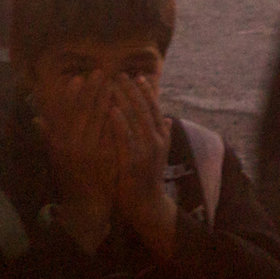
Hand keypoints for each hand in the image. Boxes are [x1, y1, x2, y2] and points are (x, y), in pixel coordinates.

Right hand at [36, 72, 119, 250]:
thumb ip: (48, 136)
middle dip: (92, 90)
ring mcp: (89, 151)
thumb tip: (36, 117)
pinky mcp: (104, 157)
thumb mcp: (56, 156)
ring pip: (98, 119)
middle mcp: (71, 144)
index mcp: (59, 142)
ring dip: (106, 99)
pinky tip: (122, 104)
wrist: (86, 203)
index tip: (78, 78)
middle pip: (83, 111)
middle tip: (100, 72)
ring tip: (113, 82)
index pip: (64, 113)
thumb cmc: (70, 177)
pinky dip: (115, 117)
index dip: (71, 94)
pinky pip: (110, 132)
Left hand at [106, 75, 177, 259]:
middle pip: (145, 109)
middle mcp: (157, 141)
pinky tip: (111, 109)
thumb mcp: (158, 154)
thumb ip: (163, 135)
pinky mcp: (134, 161)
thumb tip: (169, 118)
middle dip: (132, 90)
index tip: (137, 76)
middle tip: (120, 74)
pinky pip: (126, 137)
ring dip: (124, 99)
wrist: (146, 204)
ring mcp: (147, 151)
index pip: (155, 108)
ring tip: (112, 84)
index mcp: (162, 137)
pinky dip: (119, 121)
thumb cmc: (147, 177)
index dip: (146, 91)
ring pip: (136, 118)